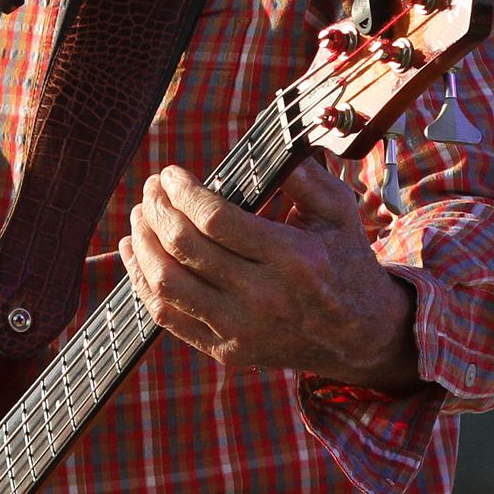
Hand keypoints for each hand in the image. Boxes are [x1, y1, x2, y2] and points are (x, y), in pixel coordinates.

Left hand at [119, 158, 422, 392]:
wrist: (359, 337)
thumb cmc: (344, 262)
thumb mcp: (338, 212)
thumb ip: (304, 176)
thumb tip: (269, 144)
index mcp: (292, 257)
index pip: (215, 218)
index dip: (182, 192)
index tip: (170, 173)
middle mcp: (263, 297)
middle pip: (185, 247)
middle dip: (157, 209)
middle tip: (151, 188)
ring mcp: (241, 329)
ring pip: (167, 283)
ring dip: (143, 244)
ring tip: (140, 216)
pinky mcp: (226, 350)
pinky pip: (168, 316)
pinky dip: (142, 283)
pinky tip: (135, 254)